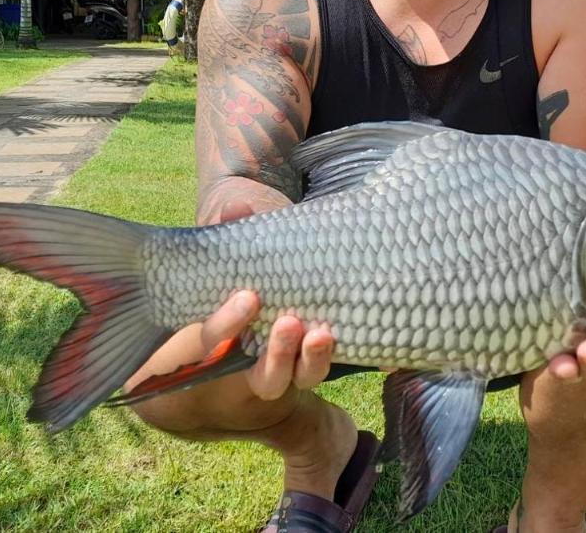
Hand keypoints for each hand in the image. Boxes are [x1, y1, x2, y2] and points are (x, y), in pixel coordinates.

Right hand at [211, 196, 336, 401]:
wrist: (281, 315)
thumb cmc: (255, 284)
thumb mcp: (244, 265)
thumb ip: (235, 238)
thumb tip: (235, 208)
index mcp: (226, 338)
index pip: (215, 340)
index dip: (227, 323)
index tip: (249, 296)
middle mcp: (259, 364)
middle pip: (264, 375)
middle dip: (277, 351)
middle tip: (290, 322)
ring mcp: (294, 370)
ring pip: (303, 377)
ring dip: (314, 360)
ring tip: (323, 335)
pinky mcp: (323, 365)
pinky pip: (337, 368)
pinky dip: (355, 358)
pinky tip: (370, 347)